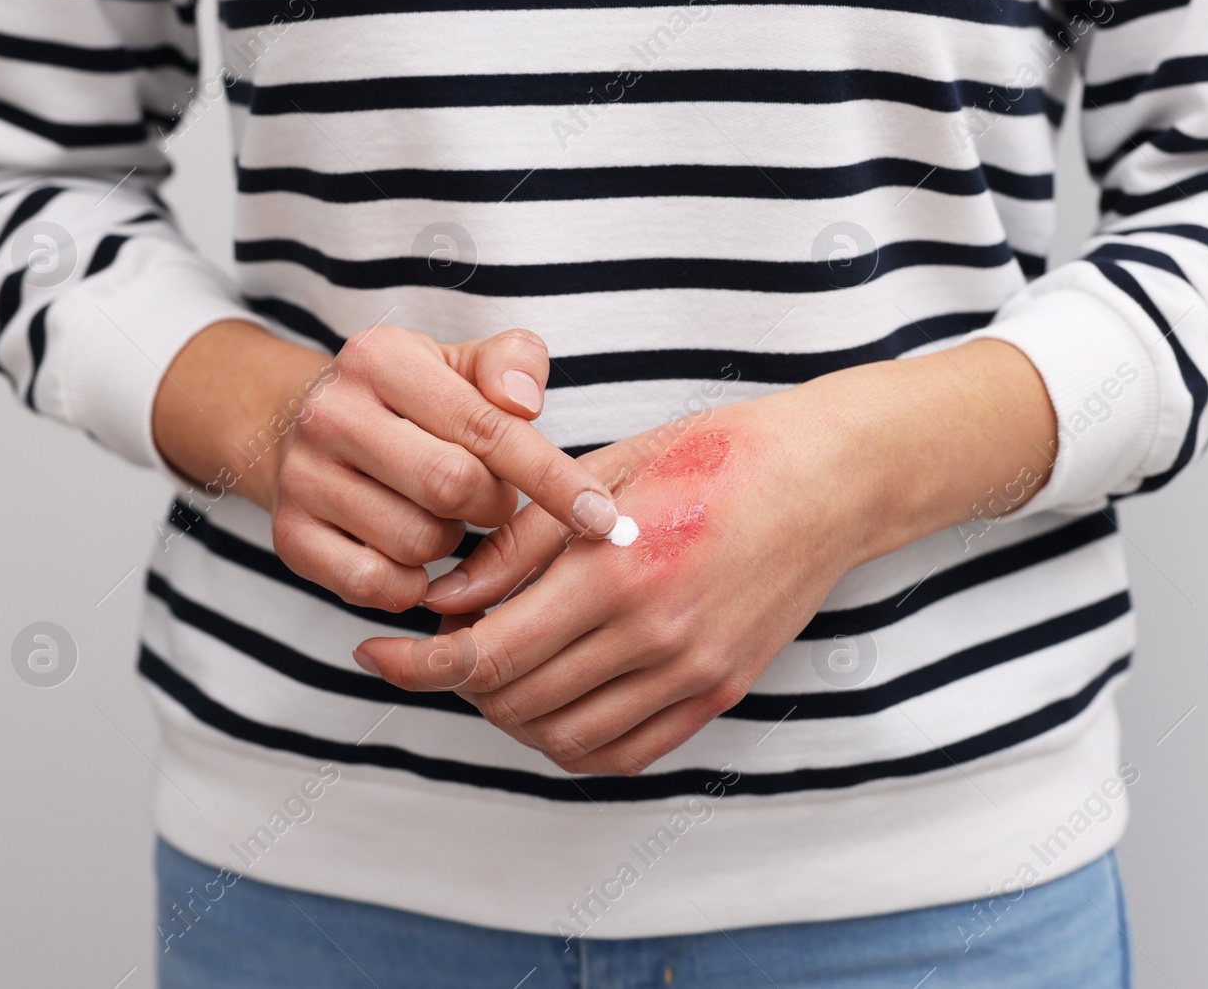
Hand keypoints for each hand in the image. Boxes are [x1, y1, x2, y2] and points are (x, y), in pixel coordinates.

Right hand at [152, 320, 619, 611]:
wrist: (294, 423)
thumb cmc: (408, 399)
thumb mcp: (459, 363)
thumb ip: (511, 365)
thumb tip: (525, 401)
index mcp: (382, 359)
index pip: (488, 426)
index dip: (555, 478)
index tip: (605, 519)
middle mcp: (333, 414)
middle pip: (453, 487)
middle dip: (494, 506)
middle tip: (492, 501)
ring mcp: (304, 478)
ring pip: (418, 543)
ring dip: (452, 546)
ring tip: (441, 518)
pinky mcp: (291, 537)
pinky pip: (377, 586)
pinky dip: (412, 584)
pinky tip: (412, 557)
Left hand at [353, 340, 1057, 773]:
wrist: (828, 481)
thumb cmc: (717, 455)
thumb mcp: (610, 468)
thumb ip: (523, 539)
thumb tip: (446, 596)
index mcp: (619, 570)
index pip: (488, 651)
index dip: (416, 662)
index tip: (378, 653)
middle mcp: (656, 635)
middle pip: (515, 701)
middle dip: (456, 682)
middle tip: (443, 642)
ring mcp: (693, 672)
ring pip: (562, 738)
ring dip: (509, 714)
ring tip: (497, 668)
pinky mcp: (719, 692)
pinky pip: (625, 753)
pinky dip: (571, 742)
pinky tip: (553, 700)